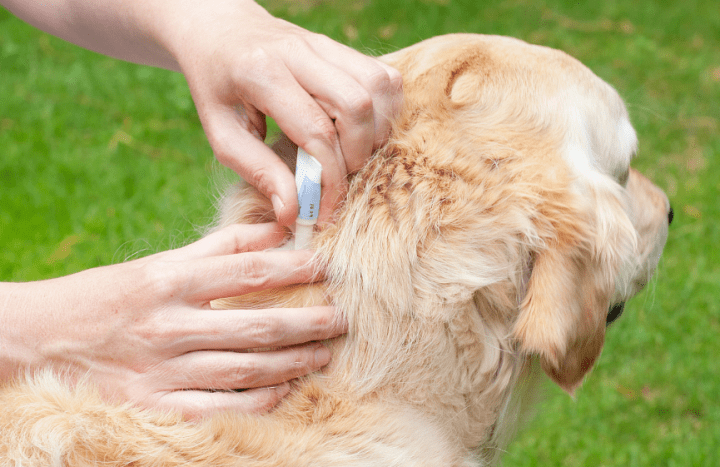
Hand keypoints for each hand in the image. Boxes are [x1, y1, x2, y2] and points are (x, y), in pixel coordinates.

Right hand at [0, 223, 345, 418]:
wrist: (41, 341)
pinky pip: (221, 408)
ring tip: (325, 353)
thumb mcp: (158, 263)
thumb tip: (274, 230)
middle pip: (257, 325)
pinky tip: (286, 389)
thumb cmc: (107, 297)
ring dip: (294, 362)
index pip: (248, 270)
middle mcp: (169, 325)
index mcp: (169, 280)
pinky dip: (259, 400)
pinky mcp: (155, 406)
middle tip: (341, 318)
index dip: (295, 268)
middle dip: (309, 322)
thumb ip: (218, 247)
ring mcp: (163, 370)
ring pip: (247, 369)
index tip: (326, 267)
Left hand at [164, 0, 402, 224]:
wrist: (220, 31)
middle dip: (356, 155)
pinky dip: (384, 111)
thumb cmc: (216, 87)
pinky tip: (361, 131)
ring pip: (379, 87)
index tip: (323, 210)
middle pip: (357, 105)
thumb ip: (258, 171)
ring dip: (375, 132)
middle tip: (337, 177)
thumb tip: (293, 213)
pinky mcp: (342, 47)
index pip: (316, 131)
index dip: (328, 179)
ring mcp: (325, 44)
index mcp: (261, 72)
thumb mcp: (221, 133)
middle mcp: (298, 51)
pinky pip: (384, 77)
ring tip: (351, 155)